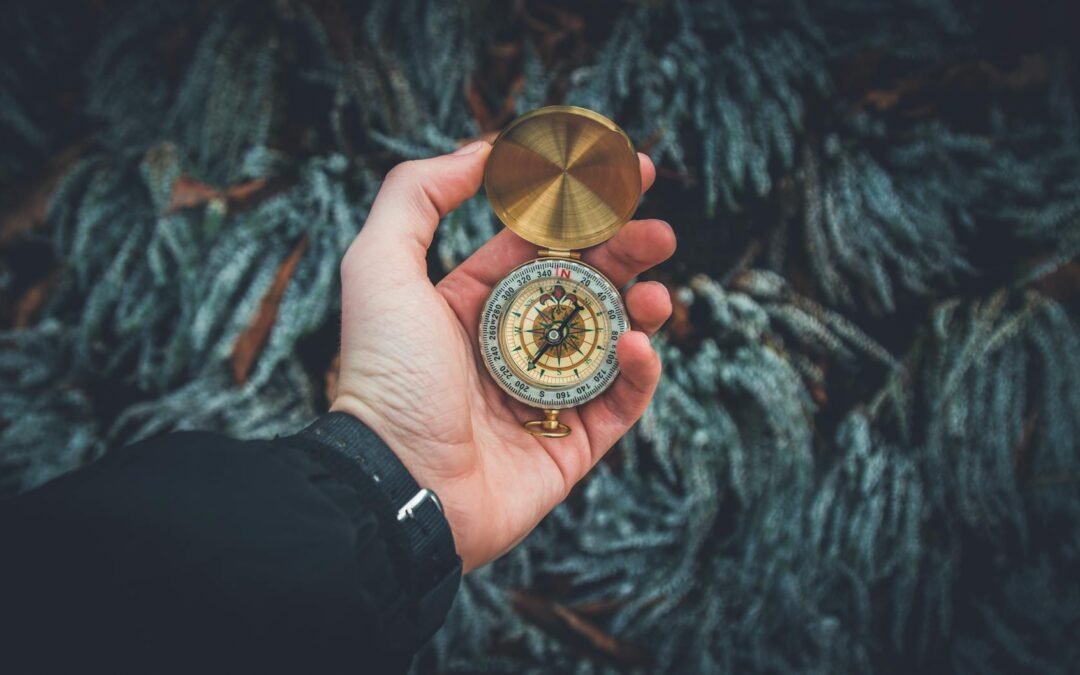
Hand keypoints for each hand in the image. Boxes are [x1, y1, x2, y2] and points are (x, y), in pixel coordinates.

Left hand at [332, 140, 675, 571]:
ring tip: (656, 296)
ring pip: (610, 342)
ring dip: (641, 311)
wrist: (396, 486)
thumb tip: (481, 150)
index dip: (581, 212)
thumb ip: (418, 197)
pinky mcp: (570, 446)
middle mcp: (510, 346)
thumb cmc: (386, 376)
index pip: (538, 247)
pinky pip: (619, 403)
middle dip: (627, 254)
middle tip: (660, 232)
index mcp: (470, 303)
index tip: (623, 177)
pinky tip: (637, 347)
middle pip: (585, 288)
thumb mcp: (380, 266)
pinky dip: (638, 374)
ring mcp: (543, 396)